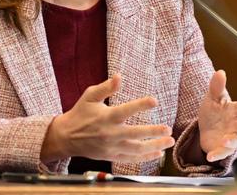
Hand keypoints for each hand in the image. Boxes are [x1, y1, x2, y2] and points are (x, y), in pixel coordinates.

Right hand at [41, 74, 174, 162]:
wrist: (67, 136)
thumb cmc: (80, 113)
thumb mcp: (89, 96)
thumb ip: (106, 87)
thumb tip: (119, 77)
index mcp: (106, 117)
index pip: (126, 111)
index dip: (140, 105)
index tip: (154, 101)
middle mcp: (110, 133)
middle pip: (135, 134)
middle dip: (153, 132)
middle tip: (168, 129)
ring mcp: (111, 147)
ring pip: (136, 149)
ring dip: (154, 146)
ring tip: (169, 141)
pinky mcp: (111, 156)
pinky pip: (131, 159)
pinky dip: (145, 157)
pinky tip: (158, 153)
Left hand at [198, 70, 236, 161]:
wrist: (207, 129)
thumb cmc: (214, 111)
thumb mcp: (212, 98)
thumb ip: (216, 86)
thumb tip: (220, 72)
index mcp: (234, 110)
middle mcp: (236, 125)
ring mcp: (231, 137)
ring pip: (235, 140)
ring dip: (231, 140)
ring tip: (225, 139)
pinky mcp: (223, 149)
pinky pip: (222, 152)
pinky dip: (216, 154)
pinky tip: (210, 156)